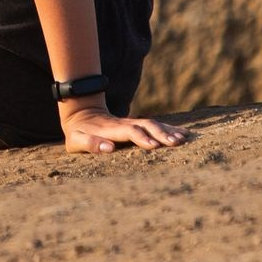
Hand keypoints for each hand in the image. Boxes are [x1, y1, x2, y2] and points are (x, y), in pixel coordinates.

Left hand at [58, 100, 187, 153]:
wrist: (81, 113)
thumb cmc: (78, 132)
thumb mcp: (76, 140)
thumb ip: (91, 143)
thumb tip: (109, 148)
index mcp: (110, 129)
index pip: (129, 131)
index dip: (141, 137)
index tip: (154, 146)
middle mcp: (125, 123)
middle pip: (146, 125)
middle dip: (161, 133)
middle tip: (177, 143)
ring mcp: (132, 123)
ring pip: (153, 124)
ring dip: (169, 131)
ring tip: (185, 139)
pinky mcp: (137, 125)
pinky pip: (156, 125)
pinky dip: (170, 129)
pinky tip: (184, 135)